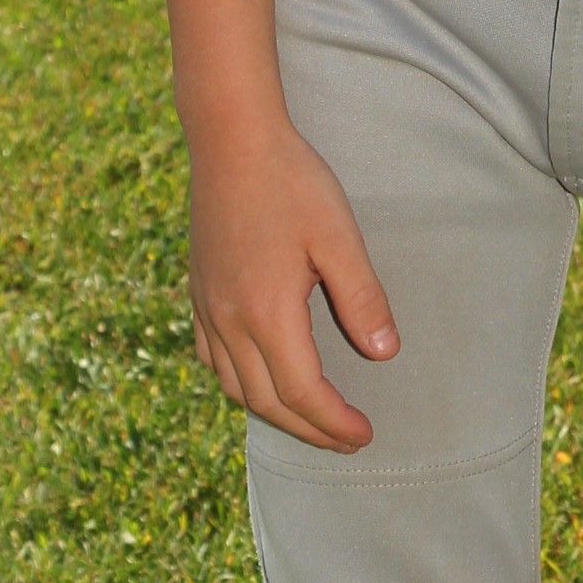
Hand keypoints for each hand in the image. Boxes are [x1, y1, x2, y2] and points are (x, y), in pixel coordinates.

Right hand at [187, 116, 399, 449]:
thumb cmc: (292, 182)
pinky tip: (258, 379)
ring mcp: (206, 309)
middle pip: (266, 402)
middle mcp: (228, 321)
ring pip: (234, 387)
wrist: (231, 141)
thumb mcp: (339, 236)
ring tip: (311, 420)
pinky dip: (238, 384)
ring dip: (273, 413)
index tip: (365, 435)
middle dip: (309, 430)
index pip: (302, 393)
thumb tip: (385, 353)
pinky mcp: (198, 293)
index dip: (335, 422)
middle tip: (347, 441)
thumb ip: (362, 298)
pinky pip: (212, 360)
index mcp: (267, 312)